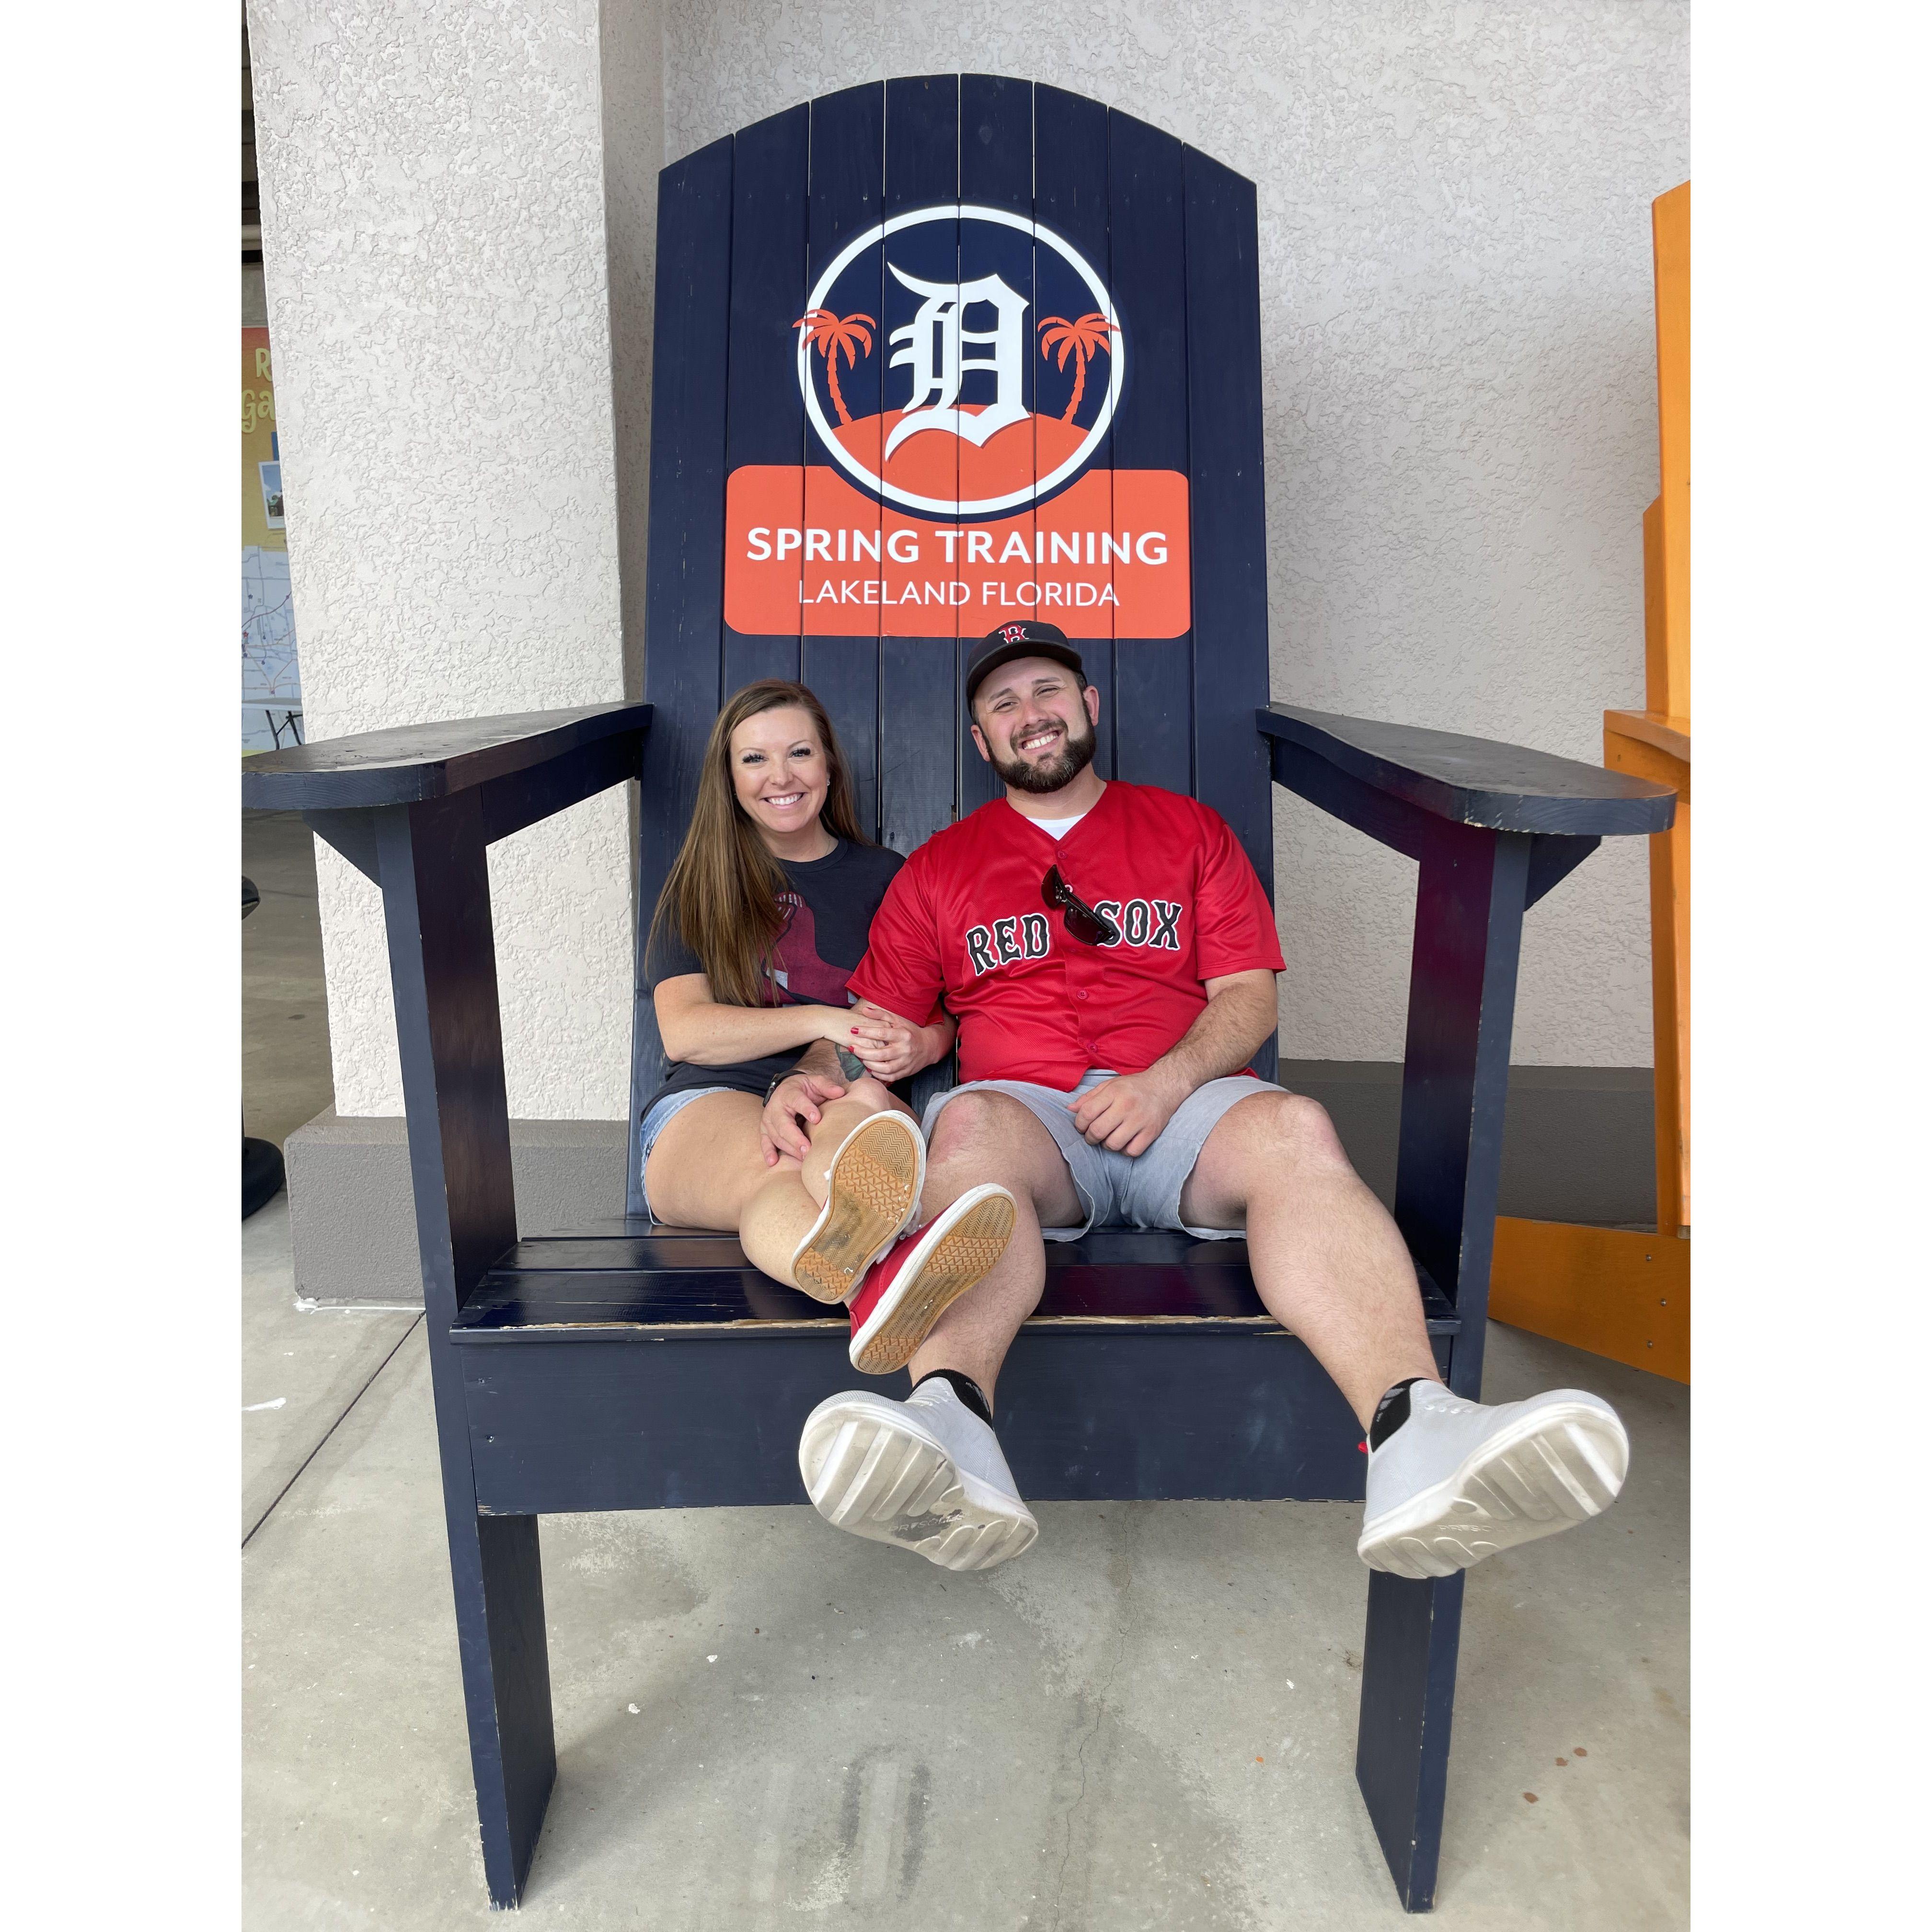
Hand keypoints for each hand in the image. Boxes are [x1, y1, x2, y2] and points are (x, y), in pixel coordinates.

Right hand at [760, 1070, 846, 1164]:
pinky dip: (768, 1152)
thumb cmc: (804, 1088)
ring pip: (777, 1136)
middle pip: (783, 1124)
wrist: (786, 1089)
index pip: (796, 1101)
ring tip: (803, 1159)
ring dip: (789, 1148)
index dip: (806, 1109)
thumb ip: (826, 1086)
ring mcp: (769, 1120)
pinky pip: (765, 1142)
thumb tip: (840, 1092)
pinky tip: (773, 1162)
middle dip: (795, 1138)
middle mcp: (775, 1107)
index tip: (817, 1119)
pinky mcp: (765, 1130)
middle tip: (808, 1149)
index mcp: (788, 1093)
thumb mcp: (814, 1082)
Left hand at [845, 999, 923, 1081]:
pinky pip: (890, 1076)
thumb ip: (881, 1014)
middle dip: (863, 1052)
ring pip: (885, 1068)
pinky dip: (878, 1074)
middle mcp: (905, 1049)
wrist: (928, 1046)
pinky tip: (870, 1068)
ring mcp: (906, 1062)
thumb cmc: (909, 1031)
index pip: (882, 1033)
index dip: (866, 1032)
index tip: (853, 1030)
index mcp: (903, 1035)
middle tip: (852, 1048)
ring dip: (869, 1064)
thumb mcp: (897, 1020)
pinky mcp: (906, 1072)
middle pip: (881, 1054)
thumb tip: (864, 1010)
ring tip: (860, 1058)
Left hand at [1067, 1070, 1186, 1156]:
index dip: (1079, 1124)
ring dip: (1106, 1145)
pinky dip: (1124, 1150)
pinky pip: (1131, 1151)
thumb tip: (1070, 1110)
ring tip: (1109, 1137)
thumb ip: (1089, 1097)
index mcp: (1114, 1092)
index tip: (1082, 1126)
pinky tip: (1124, 1142)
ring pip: (1113, 1144)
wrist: (1164, 1086)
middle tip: (1092, 1135)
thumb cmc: (1133, 1087)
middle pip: (1097, 1131)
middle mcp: (1126, 1106)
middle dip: (1090, 1137)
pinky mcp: (1151, 1132)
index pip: (1087, 1113)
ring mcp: (1140, 1120)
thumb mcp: (1109, 1085)